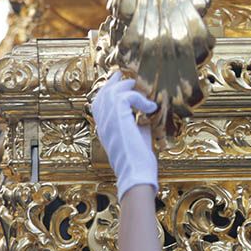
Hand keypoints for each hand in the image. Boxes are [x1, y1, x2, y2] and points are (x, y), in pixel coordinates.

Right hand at [90, 71, 158, 199]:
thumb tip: (145, 111)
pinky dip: (141, 99)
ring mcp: (108, 120)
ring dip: (130, 89)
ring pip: (113, 91)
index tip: (121, 83)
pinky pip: (127, 96)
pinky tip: (151, 108)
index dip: (109, 91)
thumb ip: (137, 122)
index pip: (99, 103)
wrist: (136, 174)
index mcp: (104, 128)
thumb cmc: (138, 161)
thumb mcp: (137, 137)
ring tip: (143, 93)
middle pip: (103, 93)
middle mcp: (102, 123)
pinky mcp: (118, 118)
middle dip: (115, 82)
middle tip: (126, 76)